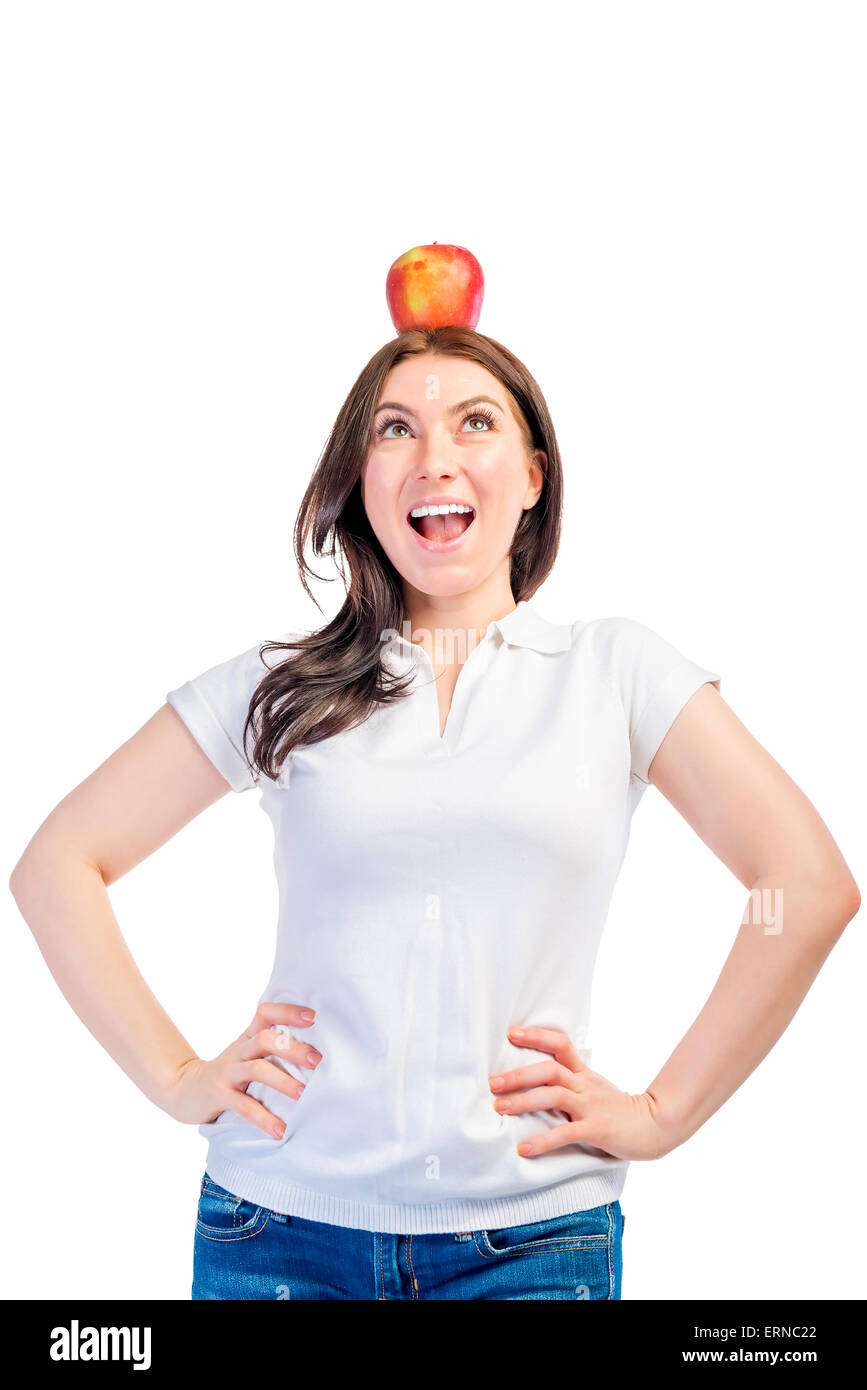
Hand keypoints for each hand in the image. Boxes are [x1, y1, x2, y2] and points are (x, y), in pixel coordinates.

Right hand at [162, 1001, 321, 1138]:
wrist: (184, 1090)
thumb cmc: (228, 1072)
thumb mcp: (246, 1054)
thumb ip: (271, 1048)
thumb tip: (315, 1052)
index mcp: (247, 1038)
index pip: (265, 1013)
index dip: (288, 1011)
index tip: (313, 1017)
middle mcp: (239, 1051)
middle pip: (266, 1039)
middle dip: (294, 1048)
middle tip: (318, 1061)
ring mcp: (227, 1072)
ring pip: (258, 1070)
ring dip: (284, 1082)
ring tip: (304, 1096)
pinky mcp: (218, 1096)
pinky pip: (244, 1106)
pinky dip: (264, 1119)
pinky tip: (280, 1131)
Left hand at [489, 1025, 670, 1161]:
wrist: (656, 1127)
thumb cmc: (619, 1110)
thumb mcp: (595, 1088)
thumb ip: (571, 1082)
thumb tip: (536, 1079)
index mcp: (584, 1074)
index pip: (561, 1044)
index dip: (536, 1036)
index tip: (511, 1033)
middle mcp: (586, 1086)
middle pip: (550, 1069)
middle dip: (519, 1075)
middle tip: (492, 1084)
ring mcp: (591, 1107)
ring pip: (554, 1096)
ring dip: (523, 1101)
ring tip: (499, 1109)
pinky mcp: (597, 1130)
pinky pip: (566, 1133)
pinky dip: (542, 1141)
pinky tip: (524, 1148)